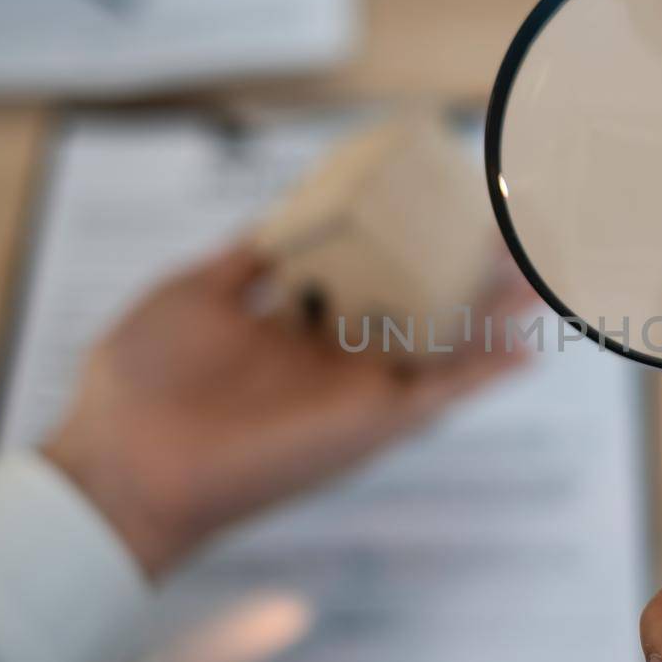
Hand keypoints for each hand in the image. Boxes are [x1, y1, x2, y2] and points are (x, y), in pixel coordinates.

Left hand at [44, 243, 531, 578]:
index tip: (438, 201)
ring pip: (443, 345)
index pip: (366, 278)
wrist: (125, 460)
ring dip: (491, 313)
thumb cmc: (141, 380)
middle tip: (504, 228)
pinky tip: (525, 346)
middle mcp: (334, 358)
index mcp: (295, 326)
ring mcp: (356, 389)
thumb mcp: (195, 291)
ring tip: (536, 273)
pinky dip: (484, 372)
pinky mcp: (370, 422)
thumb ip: (249, 257)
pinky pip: (440, 393)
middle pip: (415, 307)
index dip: (406, 244)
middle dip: (461, 270)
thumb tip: (285, 210)